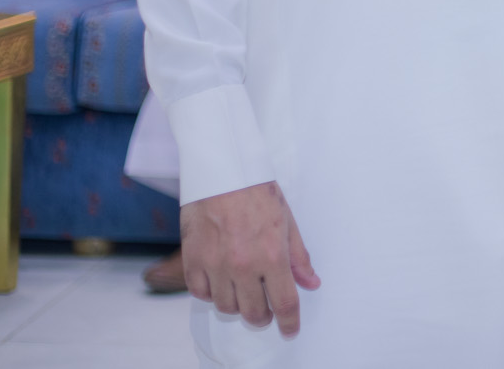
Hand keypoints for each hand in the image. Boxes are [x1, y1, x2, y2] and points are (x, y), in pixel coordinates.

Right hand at [179, 181, 320, 336]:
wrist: (222, 172)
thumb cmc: (257, 193)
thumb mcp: (287, 221)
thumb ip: (299, 257)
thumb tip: (311, 283)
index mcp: (272, 255)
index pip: (284, 302)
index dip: (289, 322)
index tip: (290, 331)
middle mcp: (243, 265)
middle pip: (253, 312)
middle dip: (262, 316)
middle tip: (265, 310)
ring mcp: (215, 265)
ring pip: (226, 306)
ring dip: (237, 304)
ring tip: (243, 290)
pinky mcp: (192, 260)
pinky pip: (201, 294)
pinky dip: (211, 294)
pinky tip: (220, 281)